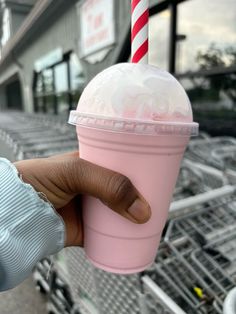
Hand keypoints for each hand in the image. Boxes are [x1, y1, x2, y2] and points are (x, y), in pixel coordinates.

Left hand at [14, 152, 150, 246]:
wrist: (19, 212)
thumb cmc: (40, 180)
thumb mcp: (77, 171)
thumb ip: (109, 184)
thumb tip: (142, 209)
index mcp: (92, 165)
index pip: (121, 163)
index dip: (139, 168)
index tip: (158, 173)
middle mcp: (94, 185)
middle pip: (125, 189)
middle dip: (142, 193)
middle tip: (160, 198)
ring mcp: (92, 208)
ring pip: (121, 211)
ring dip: (136, 215)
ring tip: (156, 216)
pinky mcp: (89, 229)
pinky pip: (112, 234)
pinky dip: (125, 236)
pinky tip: (139, 235)